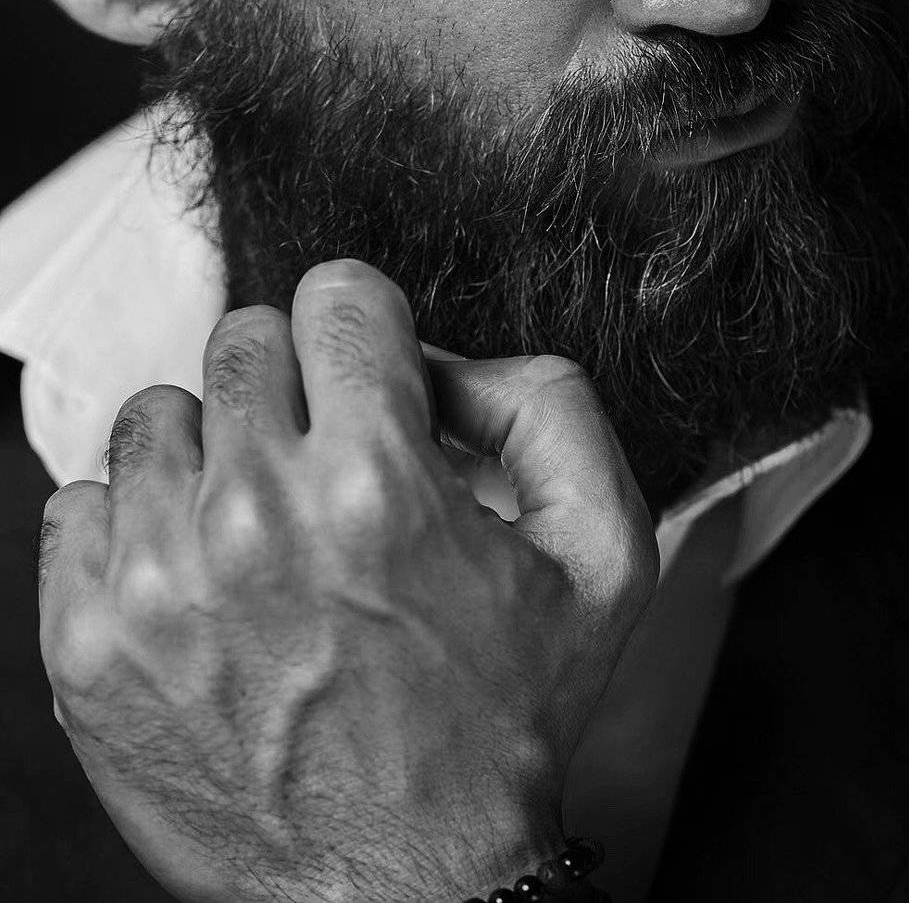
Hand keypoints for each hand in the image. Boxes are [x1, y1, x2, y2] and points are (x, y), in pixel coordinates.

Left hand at [38, 260, 656, 901]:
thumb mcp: (601, 558)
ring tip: (261, 530)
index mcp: (379, 483)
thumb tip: (449, 357)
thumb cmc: (499, 728)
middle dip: (299, 387)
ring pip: (158, 413)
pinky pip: (80, 502)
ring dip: (214, 456)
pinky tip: (199, 579)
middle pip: (246, 338)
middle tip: (326, 464)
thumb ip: (551, 409)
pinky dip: (137, 528)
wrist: (409, 889)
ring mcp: (157, 581)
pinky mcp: (87, 643)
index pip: (337, 292)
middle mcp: (257, 518)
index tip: (371, 377)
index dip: (369, 329)